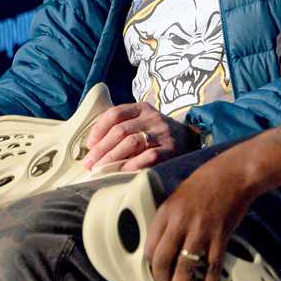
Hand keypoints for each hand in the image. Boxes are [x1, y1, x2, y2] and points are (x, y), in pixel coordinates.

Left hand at [81, 102, 198, 172]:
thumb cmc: (158, 135)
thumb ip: (123, 128)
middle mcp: (152, 118)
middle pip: (120, 131)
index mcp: (142, 108)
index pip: (115, 114)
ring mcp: (162, 133)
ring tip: (100, 170)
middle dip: (101, 149)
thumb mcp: (143, 123)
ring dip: (112, 158)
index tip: (89, 146)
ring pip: (132, 142)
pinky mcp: (171, 150)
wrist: (192, 140)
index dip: (98, 129)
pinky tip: (121, 172)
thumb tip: (92, 148)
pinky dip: (132, 164)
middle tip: (89, 164)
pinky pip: (149, 156)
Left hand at [143, 152, 257, 280]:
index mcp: (166, 212)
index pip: (150, 245)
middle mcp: (180, 223)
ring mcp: (200, 231)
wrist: (234, 174)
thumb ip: (170, 219)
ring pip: (185, 268)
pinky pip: (211, 267)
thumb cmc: (205, 183)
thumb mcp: (179, 196)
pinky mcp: (220, 237)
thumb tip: (165, 245)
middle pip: (163, 260)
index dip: (150, 264)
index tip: (154, 273)